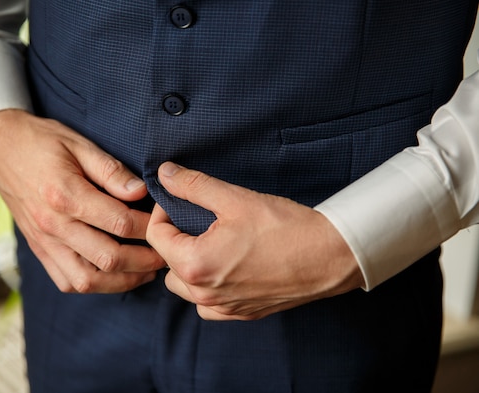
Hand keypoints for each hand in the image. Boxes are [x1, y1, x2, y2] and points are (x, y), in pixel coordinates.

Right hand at [0, 109, 165, 292]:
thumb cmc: (42, 142)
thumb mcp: (79, 144)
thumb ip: (111, 171)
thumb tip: (141, 191)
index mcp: (65, 195)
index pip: (120, 222)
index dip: (150, 227)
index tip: (166, 223)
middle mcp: (53, 225)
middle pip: (108, 258)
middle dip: (145, 261)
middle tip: (166, 255)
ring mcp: (44, 242)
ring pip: (87, 280)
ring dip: (122, 281)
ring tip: (145, 272)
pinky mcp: (38, 249)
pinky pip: (66, 281)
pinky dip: (93, 285)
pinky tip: (113, 276)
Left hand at [146, 162, 364, 319]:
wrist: (330, 256)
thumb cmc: (284, 227)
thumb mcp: (234, 199)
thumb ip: (193, 186)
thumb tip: (165, 174)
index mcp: (195, 264)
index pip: (156, 236)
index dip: (162, 212)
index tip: (177, 200)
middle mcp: (204, 293)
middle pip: (166, 264)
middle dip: (173, 240)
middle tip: (193, 221)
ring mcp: (224, 307)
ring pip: (184, 288)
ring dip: (187, 266)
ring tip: (207, 243)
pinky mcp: (243, 313)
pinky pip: (208, 305)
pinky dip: (208, 288)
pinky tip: (224, 268)